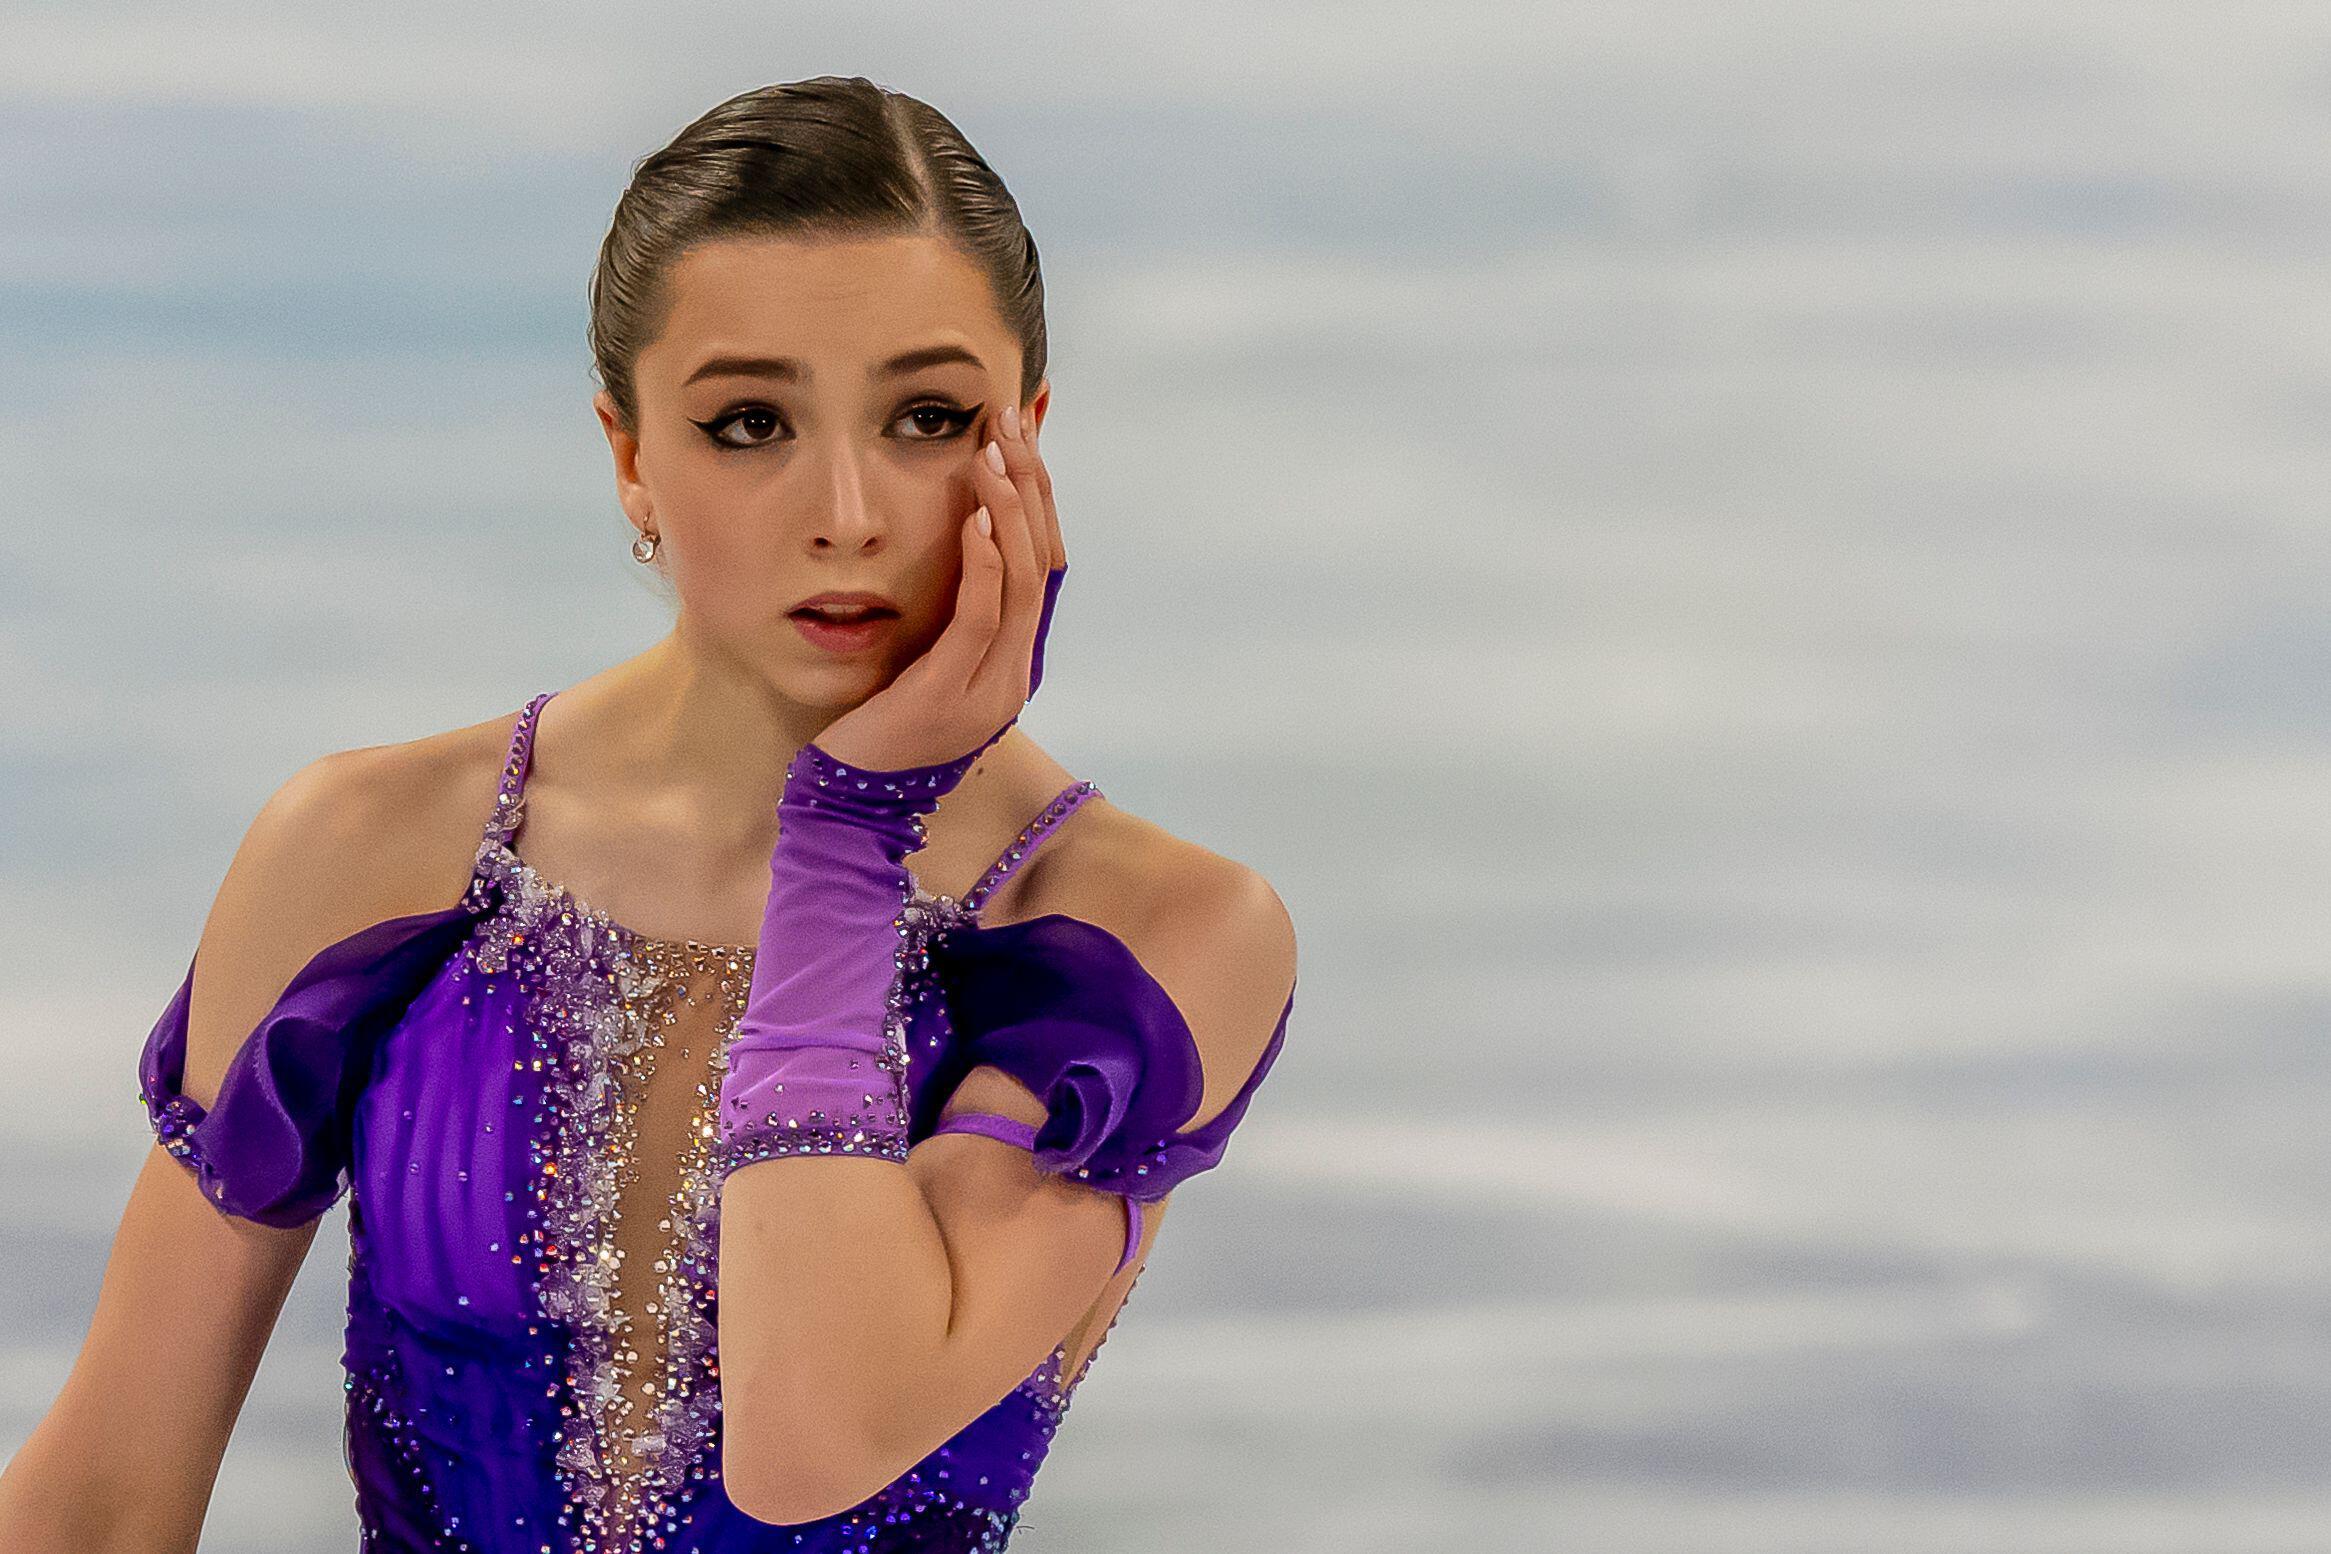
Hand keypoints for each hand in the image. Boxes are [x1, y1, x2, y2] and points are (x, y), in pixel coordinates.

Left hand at [811, 402, 1065, 772]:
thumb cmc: (876, 723)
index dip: (1039, 498)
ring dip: (1009, 511)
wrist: (851, 798)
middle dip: (1031, 486)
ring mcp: (991, 686)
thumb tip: (955, 545)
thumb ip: (948, 615)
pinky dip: (982, 563)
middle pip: (1044, 562)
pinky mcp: (952, 693)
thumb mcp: (922, 659)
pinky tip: (972, 518)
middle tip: (1013, 422)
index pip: (1043, 564)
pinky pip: (981, 617)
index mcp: (1013, 661)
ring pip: (1020, 582)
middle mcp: (1016, 672)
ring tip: (993, 454)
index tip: (1023, 436)